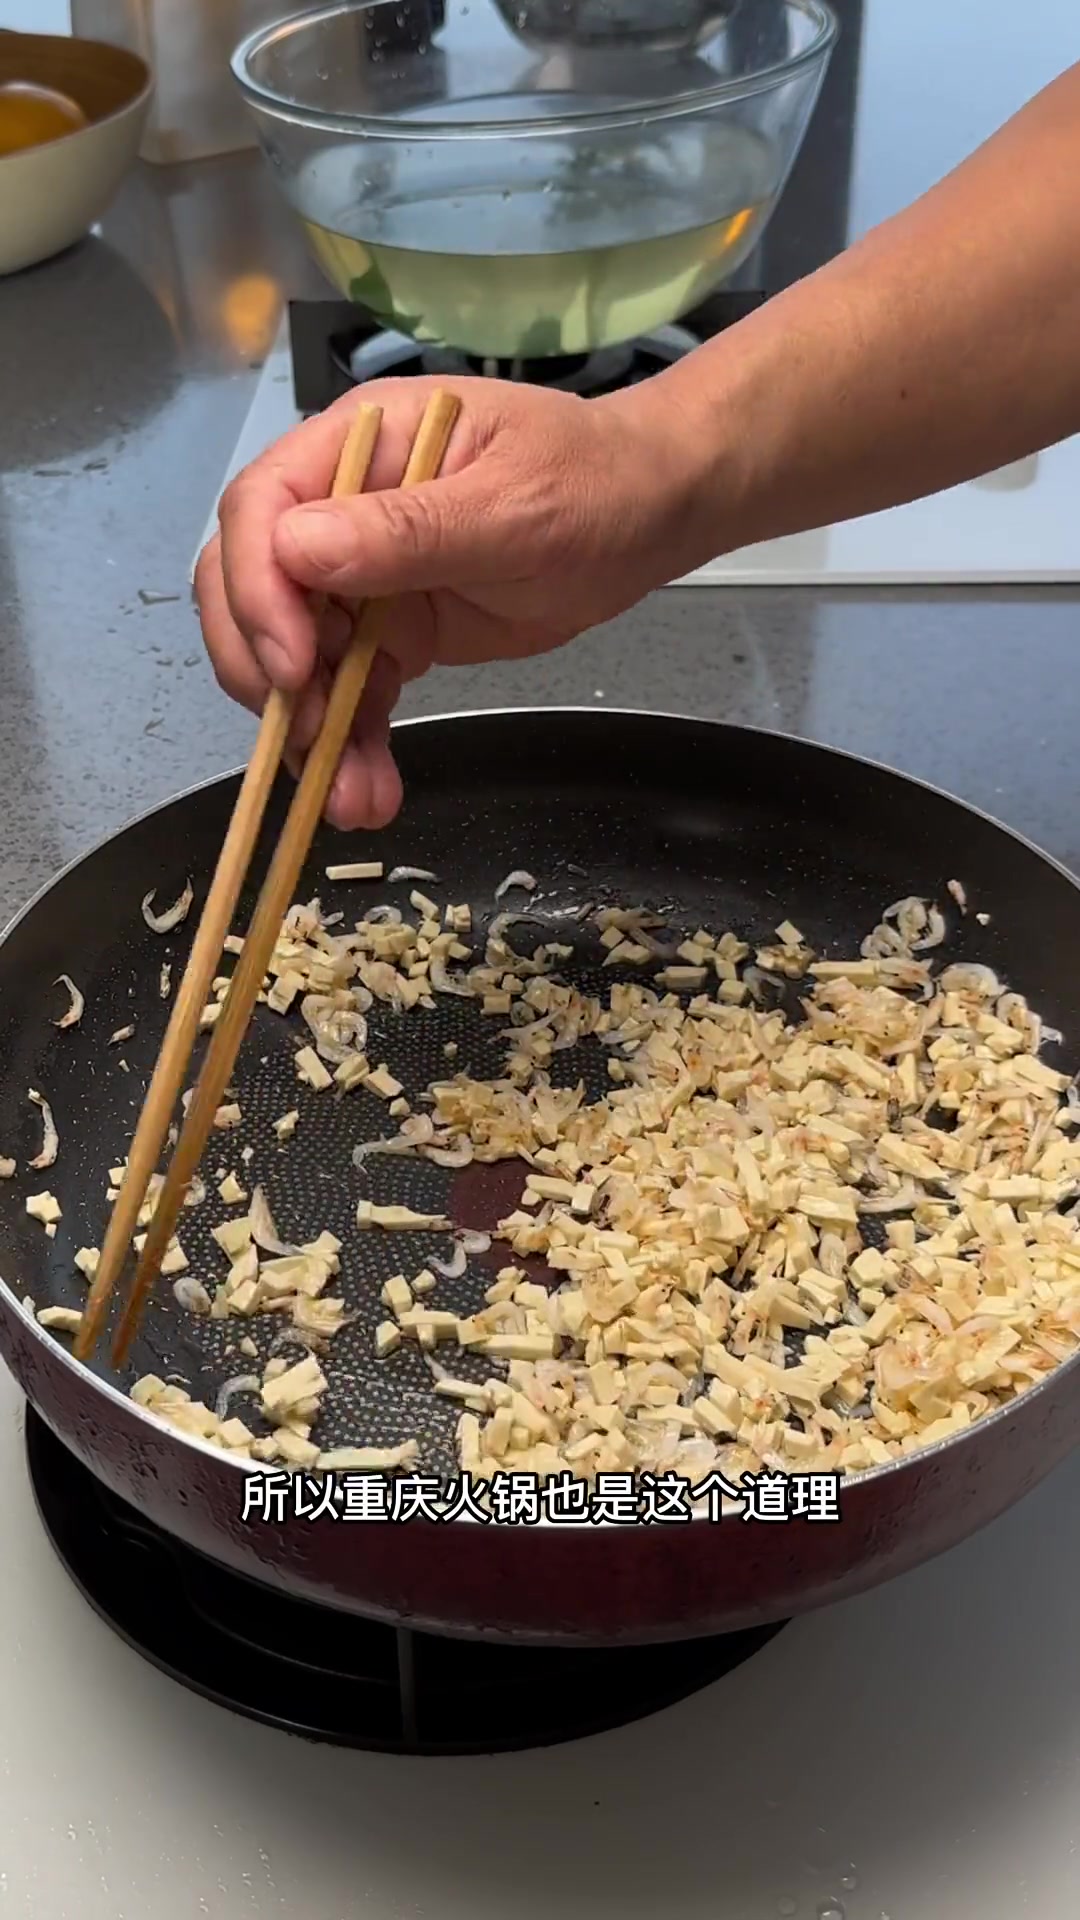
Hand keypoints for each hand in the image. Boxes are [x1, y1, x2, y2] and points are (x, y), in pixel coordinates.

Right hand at [195, 372, 703, 829]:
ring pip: (294, 658)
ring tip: (348, 799)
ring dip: (309, 732)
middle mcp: (340, 509)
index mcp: (358, 446)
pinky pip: (349, 695)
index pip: (261, 510)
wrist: (646, 518)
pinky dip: (352, 745)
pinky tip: (370, 792)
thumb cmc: (591, 484)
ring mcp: (360, 577)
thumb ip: (409, 530)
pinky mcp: (389, 635)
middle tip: (304, 733)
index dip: (257, 588)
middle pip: (250, 587)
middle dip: (264, 669)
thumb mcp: (511, 505)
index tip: (290, 662)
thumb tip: (297, 550)